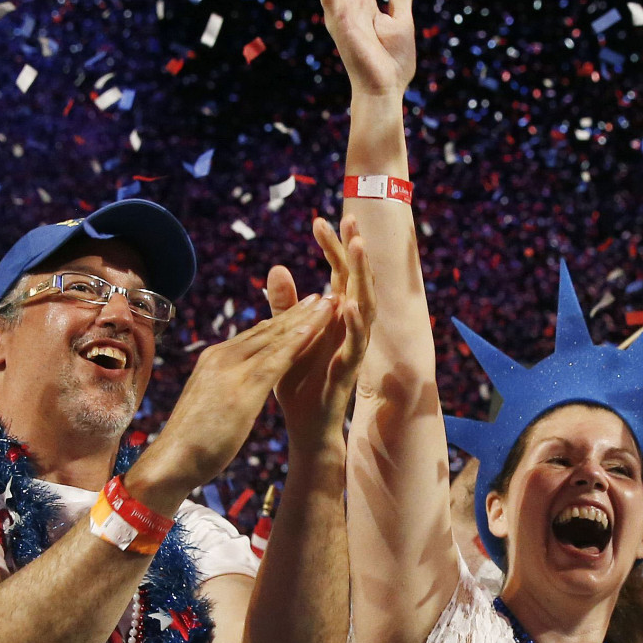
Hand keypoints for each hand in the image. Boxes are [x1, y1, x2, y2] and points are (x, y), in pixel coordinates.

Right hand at [126, 293, 333, 505]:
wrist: (171, 461)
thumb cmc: (192, 440)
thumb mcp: (212, 404)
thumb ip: (225, 386)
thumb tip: (238, 382)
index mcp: (214, 360)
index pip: (255, 335)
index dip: (282, 320)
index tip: (303, 307)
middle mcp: (221, 358)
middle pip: (268, 329)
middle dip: (298, 312)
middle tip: (324, 295)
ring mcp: (230, 371)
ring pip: (275, 338)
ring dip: (305, 319)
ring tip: (329, 302)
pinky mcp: (241, 389)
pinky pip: (275, 360)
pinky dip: (297, 343)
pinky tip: (316, 331)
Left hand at [265, 214, 375, 453]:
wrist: (306, 424)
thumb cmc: (298, 382)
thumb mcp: (285, 335)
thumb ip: (285, 305)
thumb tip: (277, 267)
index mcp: (334, 316)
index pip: (339, 273)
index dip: (333, 247)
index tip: (320, 219)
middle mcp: (349, 327)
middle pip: (358, 280)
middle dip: (356, 249)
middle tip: (351, 218)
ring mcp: (353, 347)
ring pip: (366, 304)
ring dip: (362, 276)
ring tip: (358, 248)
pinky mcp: (349, 369)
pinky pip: (356, 343)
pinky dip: (354, 322)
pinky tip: (347, 302)